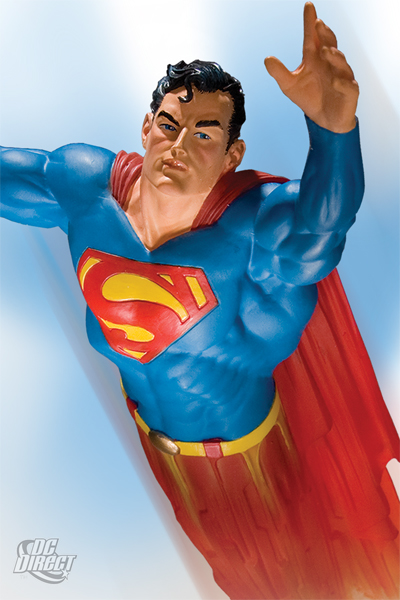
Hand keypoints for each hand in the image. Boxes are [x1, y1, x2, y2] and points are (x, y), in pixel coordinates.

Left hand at [264, 2, 358, 132]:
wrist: (325, 121)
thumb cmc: (309, 98)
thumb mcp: (290, 86)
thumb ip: (280, 73)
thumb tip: (267, 59)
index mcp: (315, 58)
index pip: (312, 37)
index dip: (310, 23)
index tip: (308, 6)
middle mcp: (330, 63)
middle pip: (329, 44)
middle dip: (324, 34)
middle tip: (318, 23)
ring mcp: (342, 76)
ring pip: (341, 62)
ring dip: (334, 56)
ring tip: (325, 51)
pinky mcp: (349, 92)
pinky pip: (347, 86)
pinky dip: (341, 83)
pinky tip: (334, 81)